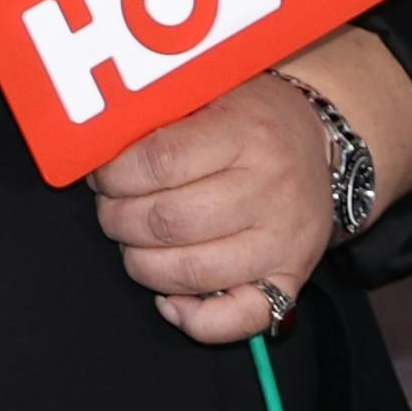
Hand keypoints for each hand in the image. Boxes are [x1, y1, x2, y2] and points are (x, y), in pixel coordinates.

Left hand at [90, 77, 335, 345]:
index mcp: (246, 133)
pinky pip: (241, 319)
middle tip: (111, 208)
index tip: (101, 175)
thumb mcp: (208, 91)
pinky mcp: (292, 279)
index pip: (160, 162)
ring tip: (133, 242)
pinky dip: (194, 319)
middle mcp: (270, 189)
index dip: (114, 175)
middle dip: (119, 220)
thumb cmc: (248, 117)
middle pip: (168, 222)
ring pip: (191, 271)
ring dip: (141, 263)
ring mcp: (284, 240)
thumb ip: (156, 118)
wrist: (318, 141)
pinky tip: (168, 299)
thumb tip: (94, 154)